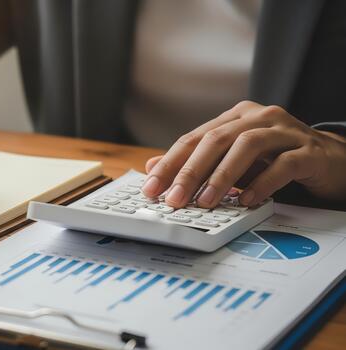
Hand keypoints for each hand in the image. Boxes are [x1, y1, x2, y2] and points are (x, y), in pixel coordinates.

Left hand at [141, 100, 345, 207]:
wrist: (335, 162)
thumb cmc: (279, 160)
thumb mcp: (234, 163)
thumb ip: (199, 163)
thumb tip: (153, 168)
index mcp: (236, 117)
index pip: (194, 138)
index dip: (170, 162)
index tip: (151, 187)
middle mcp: (259, 118)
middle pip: (216, 139)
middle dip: (190, 171)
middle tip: (173, 198)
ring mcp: (286, 131)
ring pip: (247, 146)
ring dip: (222, 176)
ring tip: (206, 202)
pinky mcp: (310, 151)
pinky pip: (282, 164)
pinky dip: (261, 183)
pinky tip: (246, 201)